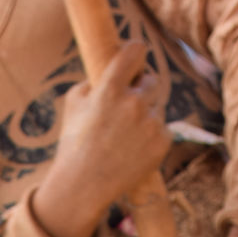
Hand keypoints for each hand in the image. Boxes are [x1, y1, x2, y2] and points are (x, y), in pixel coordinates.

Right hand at [32, 41, 170, 236]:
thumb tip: (114, 65)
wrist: (82, 187)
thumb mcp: (75, 100)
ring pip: (156, 106)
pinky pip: (162, 128)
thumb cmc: (75, 141)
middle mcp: (134, 103)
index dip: (135, 51)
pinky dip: (152, 135)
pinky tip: (133, 148)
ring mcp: (151, 123)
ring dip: (146, 114)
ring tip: (124, 136)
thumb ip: (96, 78)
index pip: (136, 50)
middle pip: (151, 80)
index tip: (135, 55)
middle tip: (127, 104)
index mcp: (110, 88)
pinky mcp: (162, 142)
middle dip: (141, 89)